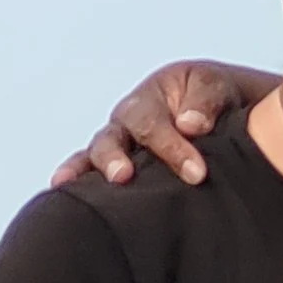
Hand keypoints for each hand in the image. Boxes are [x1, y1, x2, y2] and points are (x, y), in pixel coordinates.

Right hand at [50, 61, 274, 188]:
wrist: (221, 112)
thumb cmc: (216, 100)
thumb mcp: (215, 89)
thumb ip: (206, 103)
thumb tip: (190, 125)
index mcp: (152, 98)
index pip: (152, 122)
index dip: (171, 146)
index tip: (197, 173)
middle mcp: (128, 122)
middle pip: (113, 138)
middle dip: (115, 158)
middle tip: (123, 176)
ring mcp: (120, 146)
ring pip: (97, 155)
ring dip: (91, 171)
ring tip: (78, 189)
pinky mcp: (119, 169)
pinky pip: (90, 174)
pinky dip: (76, 180)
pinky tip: (61, 193)